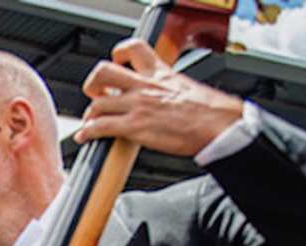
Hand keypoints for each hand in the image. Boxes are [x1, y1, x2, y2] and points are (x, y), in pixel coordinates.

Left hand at [73, 38, 242, 156]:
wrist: (220, 126)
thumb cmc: (211, 112)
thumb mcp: (187, 88)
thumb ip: (169, 89)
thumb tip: (164, 99)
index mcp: (161, 73)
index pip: (134, 48)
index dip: (118, 54)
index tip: (116, 63)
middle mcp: (145, 86)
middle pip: (104, 71)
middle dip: (94, 83)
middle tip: (96, 93)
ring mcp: (138, 105)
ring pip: (98, 103)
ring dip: (90, 114)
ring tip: (91, 122)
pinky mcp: (135, 126)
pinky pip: (100, 126)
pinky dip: (87, 132)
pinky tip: (85, 137)